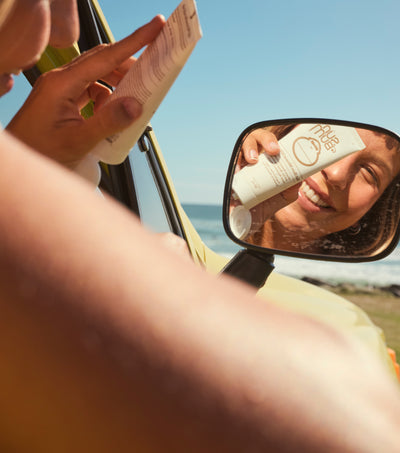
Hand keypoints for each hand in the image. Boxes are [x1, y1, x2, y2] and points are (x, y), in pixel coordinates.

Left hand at [6, 15, 165, 168]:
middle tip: (151, 70)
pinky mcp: (61, 101)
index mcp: (62, 84)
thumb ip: (108, 122)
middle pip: (102, 61)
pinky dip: (106, 99)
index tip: (154, 29)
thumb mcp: (78, 141)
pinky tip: (110, 114)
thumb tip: (136, 106)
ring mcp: (60, 90)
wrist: (22, 161)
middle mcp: (60, 81)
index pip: (105, 57)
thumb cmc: (39, 152)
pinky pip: (90, 91)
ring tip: (133, 98)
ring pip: (96, 76)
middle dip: (128, 64)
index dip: (133, 42)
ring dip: (117, 84)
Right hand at [231, 128, 300, 236]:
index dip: (273, 139)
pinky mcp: (231, 177)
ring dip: (248, 148)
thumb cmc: (268, 204)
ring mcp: (241, 166)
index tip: (278, 149)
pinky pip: (231, 167)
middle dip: (264, 139)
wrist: (252, 222)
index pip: (269, 140)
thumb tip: (299, 179)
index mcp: (267, 158)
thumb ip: (292, 188)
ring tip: (253, 160)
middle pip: (255, 137)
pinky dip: (235, 167)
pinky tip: (239, 171)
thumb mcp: (284, 197)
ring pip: (242, 147)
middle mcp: (253, 158)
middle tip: (273, 151)